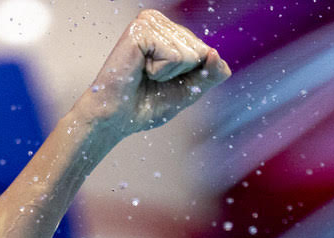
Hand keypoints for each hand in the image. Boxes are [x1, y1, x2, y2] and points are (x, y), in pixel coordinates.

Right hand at [82, 9, 229, 135]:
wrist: (116, 119)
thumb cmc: (144, 105)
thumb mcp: (187, 91)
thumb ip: (209, 75)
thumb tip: (216, 55)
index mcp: (168, 31)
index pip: (205, 51)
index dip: (190, 76)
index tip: (163, 82)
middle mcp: (158, 21)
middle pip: (200, 51)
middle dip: (180, 75)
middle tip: (152, 80)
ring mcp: (149, 23)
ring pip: (189, 53)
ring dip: (169, 74)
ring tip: (145, 75)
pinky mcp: (141, 30)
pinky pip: (175, 56)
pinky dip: (161, 71)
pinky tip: (141, 70)